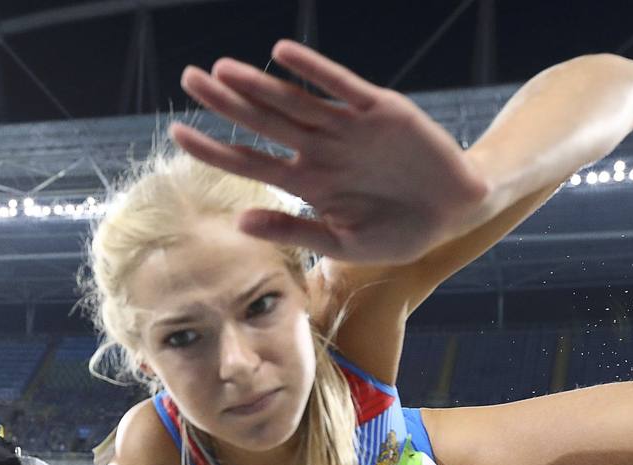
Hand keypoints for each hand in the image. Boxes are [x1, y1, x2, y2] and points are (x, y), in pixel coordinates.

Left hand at [172, 40, 492, 264]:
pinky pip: (339, 85)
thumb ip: (292, 231)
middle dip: (225, 102)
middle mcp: (319, 150)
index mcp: (307, 183)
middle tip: (188, 79)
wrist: (455, 212)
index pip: (249, 162)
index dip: (213, 148)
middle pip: (262, 121)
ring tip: (222, 69)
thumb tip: (239, 223)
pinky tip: (283, 54)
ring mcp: (346, 128)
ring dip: (258, 84)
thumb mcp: (342, 243)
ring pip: (293, 101)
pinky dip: (312, 70)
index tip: (177, 133)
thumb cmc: (397, 232)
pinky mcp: (378, 110)